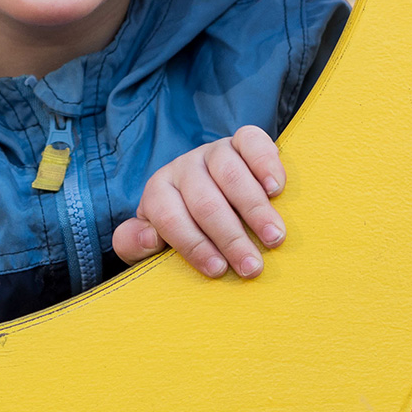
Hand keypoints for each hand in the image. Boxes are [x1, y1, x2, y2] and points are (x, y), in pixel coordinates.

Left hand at [112, 125, 285, 278]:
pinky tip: (276, 190)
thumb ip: (134, 243)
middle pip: (203, 200)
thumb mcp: (151, 241)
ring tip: (273, 238)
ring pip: (229, 173)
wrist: (210, 196)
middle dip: (229, 237)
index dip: (192, 245)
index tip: (217, 270)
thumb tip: (149, 237)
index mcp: (159, 191)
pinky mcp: (240, 141)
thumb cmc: (184, 228)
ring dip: (254, 209)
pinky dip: (265, 164)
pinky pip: (251, 142)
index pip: (168, 217)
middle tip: (252, 267)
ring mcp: (213, 151)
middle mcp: (184, 167)